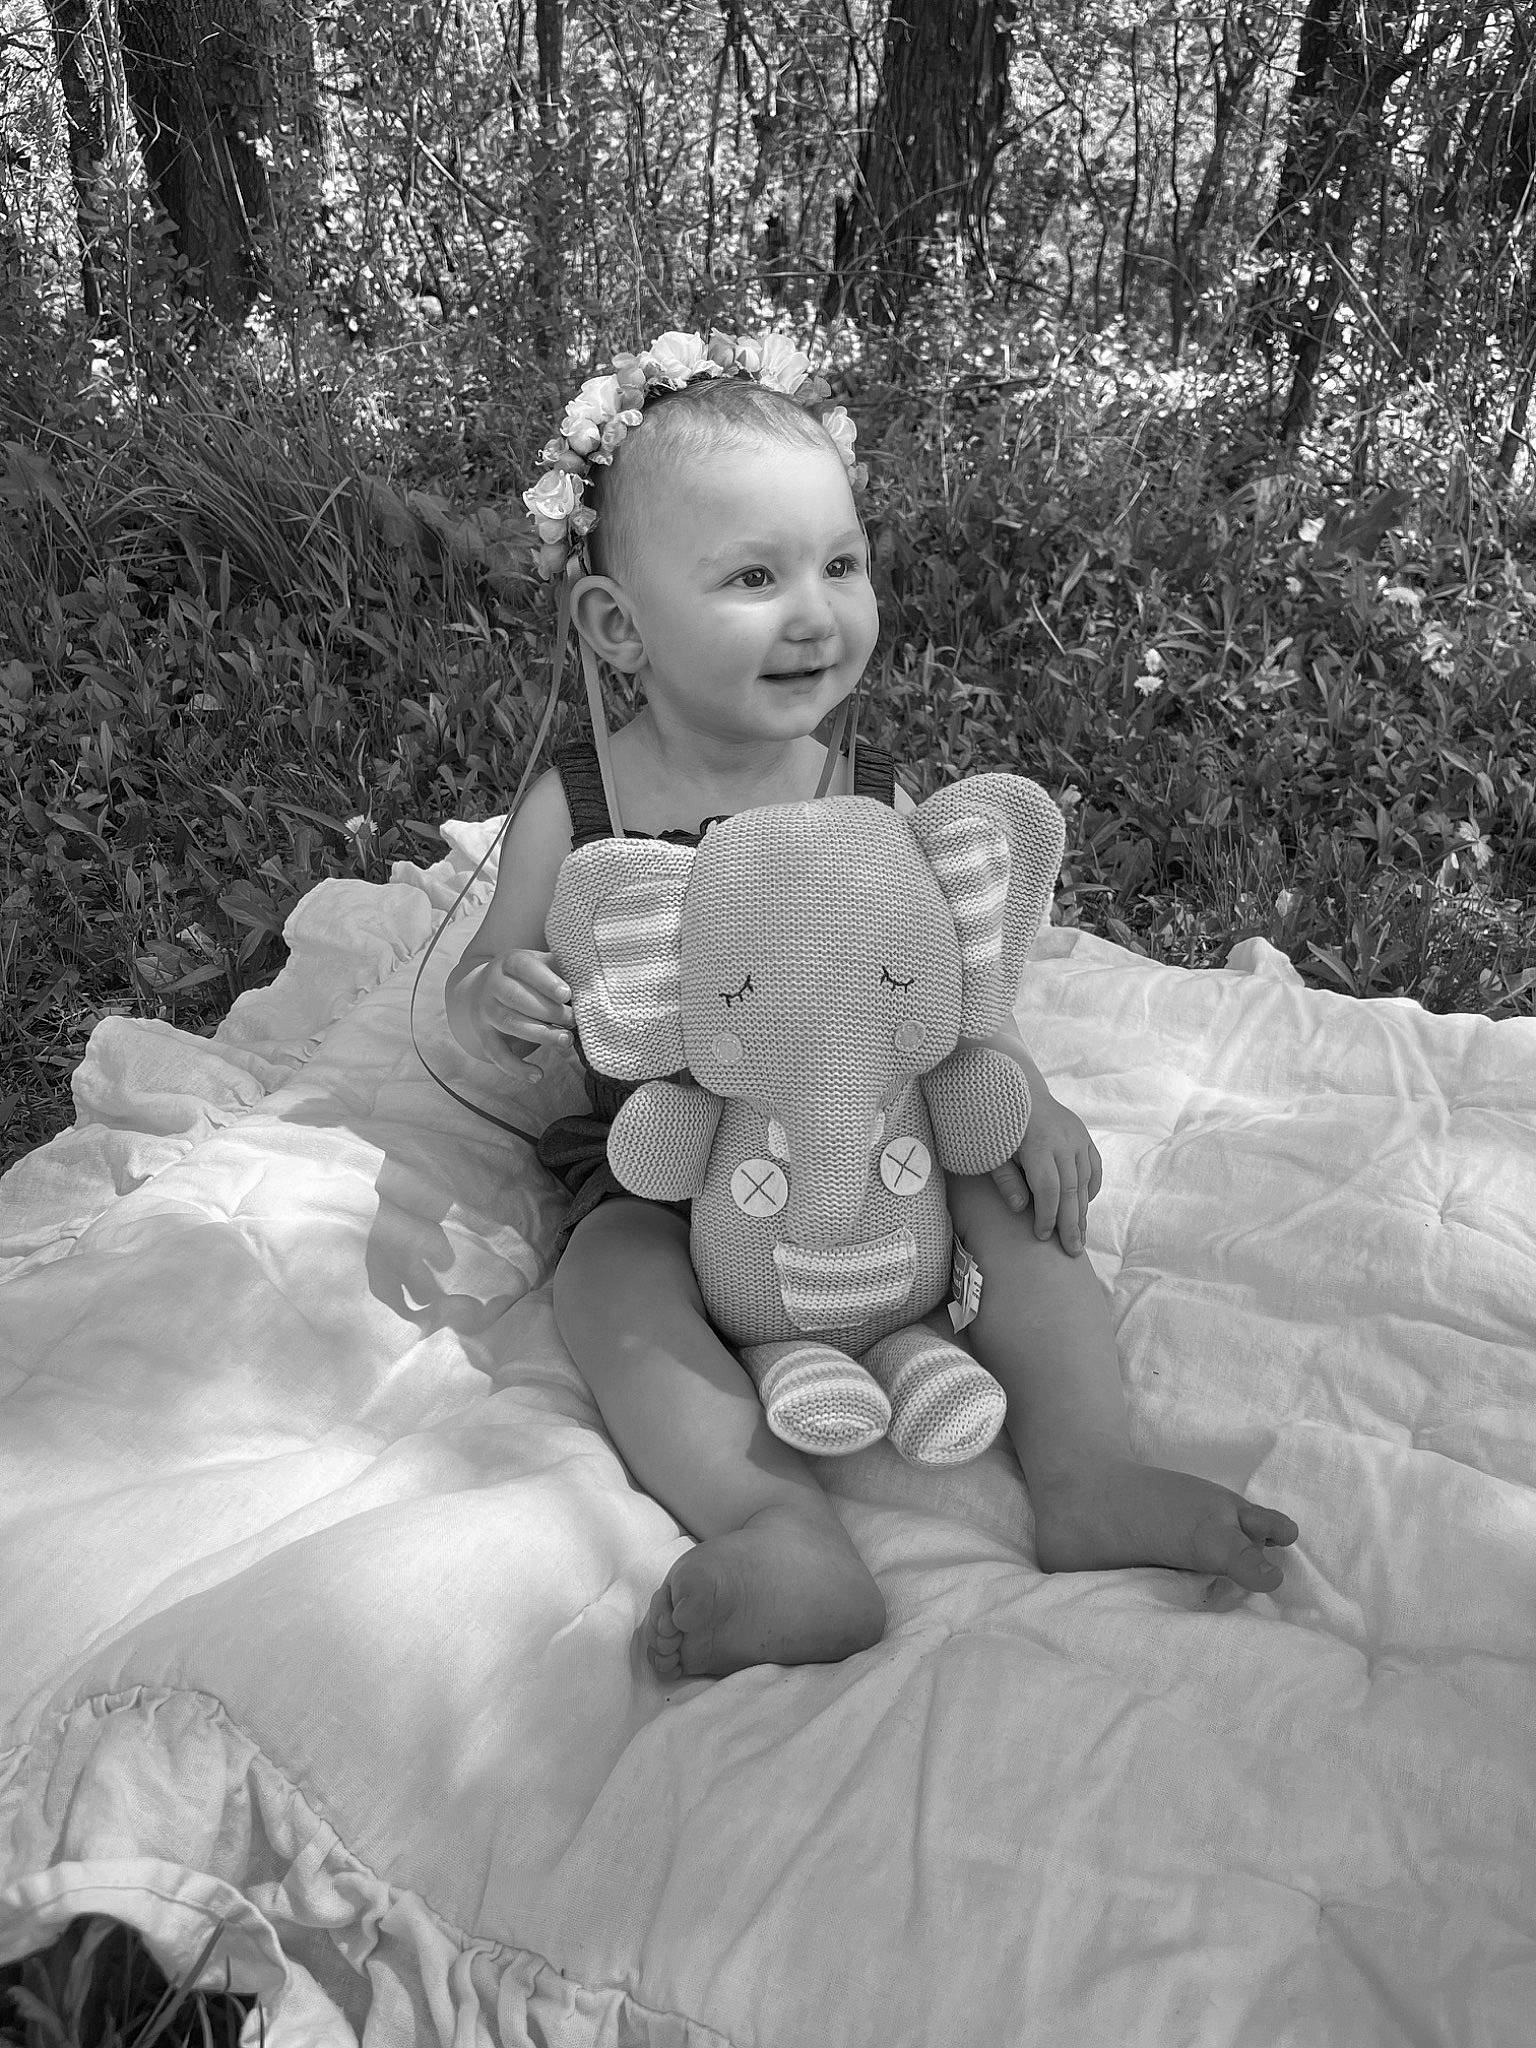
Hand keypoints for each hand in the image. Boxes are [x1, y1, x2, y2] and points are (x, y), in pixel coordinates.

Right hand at [465, 948, 573, 1071]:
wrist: (483, 989)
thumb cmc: (527, 977)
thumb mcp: (541, 965)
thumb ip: (561, 969)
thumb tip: (591, 982)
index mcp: (509, 962)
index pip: (524, 967)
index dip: (546, 981)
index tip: (567, 994)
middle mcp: (492, 984)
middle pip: (516, 997)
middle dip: (548, 1011)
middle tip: (573, 1020)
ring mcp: (485, 1010)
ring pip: (509, 1023)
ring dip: (540, 1034)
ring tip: (566, 1041)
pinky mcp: (484, 1035)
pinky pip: (497, 1053)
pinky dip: (516, 1067)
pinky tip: (537, 1075)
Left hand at [990, 1085, 1101, 1255]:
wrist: (1016, 1087)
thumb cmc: (997, 1123)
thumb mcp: (991, 1150)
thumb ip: (1005, 1178)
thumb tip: (1019, 1208)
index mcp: (1038, 1143)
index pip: (1048, 1190)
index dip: (1046, 1216)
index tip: (1041, 1236)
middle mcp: (1063, 1140)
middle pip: (1070, 1190)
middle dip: (1071, 1223)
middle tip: (1072, 1251)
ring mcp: (1076, 1136)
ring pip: (1084, 1180)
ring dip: (1082, 1210)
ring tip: (1079, 1237)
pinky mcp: (1083, 1134)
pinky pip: (1093, 1166)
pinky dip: (1091, 1187)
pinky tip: (1085, 1206)